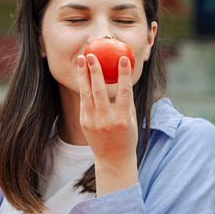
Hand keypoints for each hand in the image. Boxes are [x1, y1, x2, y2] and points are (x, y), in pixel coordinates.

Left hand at [78, 53, 138, 194]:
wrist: (113, 159)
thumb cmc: (127, 136)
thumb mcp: (132, 119)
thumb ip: (126, 100)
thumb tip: (124, 76)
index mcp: (123, 119)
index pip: (124, 92)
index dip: (124, 75)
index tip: (123, 59)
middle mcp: (107, 120)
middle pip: (100, 91)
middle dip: (95, 71)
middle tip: (92, 54)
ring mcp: (93, 122)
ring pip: (87, 94)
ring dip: (84, 75)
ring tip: (82, 59)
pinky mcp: (84, 122)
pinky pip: (83, 101)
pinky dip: (83, 86)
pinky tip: (83, 74)